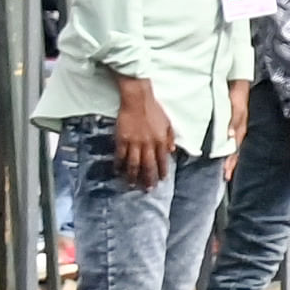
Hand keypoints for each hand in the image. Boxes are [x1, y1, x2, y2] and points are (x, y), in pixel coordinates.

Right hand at [113, 71, 170, 187]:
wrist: (137, 100)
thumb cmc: (154, 109)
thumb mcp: (168, 122)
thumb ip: (170, 137)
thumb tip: (172, 150)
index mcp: (161, 139)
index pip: (162, 160)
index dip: (162, 171)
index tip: (161, 180)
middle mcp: (148, 144)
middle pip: (148, 165)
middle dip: (148, 179)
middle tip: (147, 189)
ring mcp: (134, 142)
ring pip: (134, 164)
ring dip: (133, 176)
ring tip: (131, 185)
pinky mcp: (122, 139)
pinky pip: (120, 156)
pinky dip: (119, 165)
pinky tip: (118, 171)